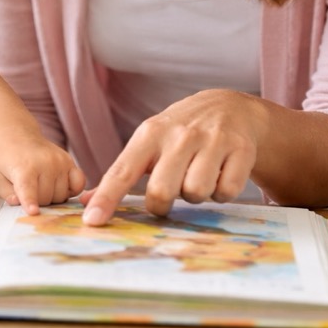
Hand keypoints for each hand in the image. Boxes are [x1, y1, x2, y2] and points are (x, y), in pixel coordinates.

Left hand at [0, 131, 84, 214]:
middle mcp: (45, 163)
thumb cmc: (5, 158)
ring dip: (52, 197)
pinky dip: (71, 190)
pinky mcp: (69, 161)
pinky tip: (59, 186)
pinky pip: (79, 184)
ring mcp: (60, 162)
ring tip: (41, 185)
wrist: (16, 135)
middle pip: (46, 199)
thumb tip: (21, 205)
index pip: (28, 190)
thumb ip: (8, 194)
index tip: (33, 212)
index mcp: (23, 168)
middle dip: (38, 201)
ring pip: (62, 196)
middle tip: (29, 190)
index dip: (30, 203)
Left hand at [80, 89, 264, 225]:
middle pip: (162, 191)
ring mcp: (212, 140)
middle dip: (163, 203)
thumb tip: (86, 203)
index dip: (107, 198)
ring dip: (196, 195)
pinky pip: (226, 192)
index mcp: (150, 134)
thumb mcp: (148, 143)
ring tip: (198, 176)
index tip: (92, 221)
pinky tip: (220, 174)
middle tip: (170, 192)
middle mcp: (180, 135)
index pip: (122, 171)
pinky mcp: (241, 149)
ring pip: (196, 193)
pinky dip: (222, 193)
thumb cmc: (180, 133)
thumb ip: (120, 173)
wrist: (229, 106)